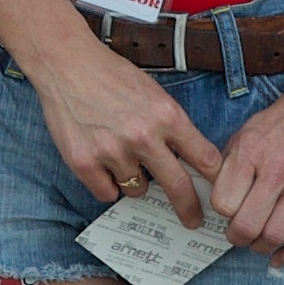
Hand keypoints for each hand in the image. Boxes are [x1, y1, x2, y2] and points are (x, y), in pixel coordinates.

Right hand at [36, 35, 220, 218]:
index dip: (213, 178)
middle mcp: (143, 136)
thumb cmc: (112, 76)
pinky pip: (107, 192)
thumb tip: (190, 160)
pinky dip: (107, 183)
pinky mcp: (84, 163)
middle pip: (178, 187)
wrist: (66, 64)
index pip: (204, 158)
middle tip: (193, 220)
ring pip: (137, 189)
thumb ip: (172, 126)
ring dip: (134, 180)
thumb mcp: (154, 94)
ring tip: (120, 154)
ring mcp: (113, 152)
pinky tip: (101, 161)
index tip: (216, 191)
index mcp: (167, 116)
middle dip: (189, 208)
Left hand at [210, 74, 283, 259]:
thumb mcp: (246, 133)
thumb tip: (213, 199)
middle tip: (236, 234)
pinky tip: (279, 255)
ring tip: (257, 241)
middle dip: (236, 237)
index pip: (223, 202)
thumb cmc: (283, 121)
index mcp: (251, 151)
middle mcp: (277, 169)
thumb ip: (229, 165)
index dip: (220, 212)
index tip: (225, 211)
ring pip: (274, 236)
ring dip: (260, 247)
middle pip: (246, 225)